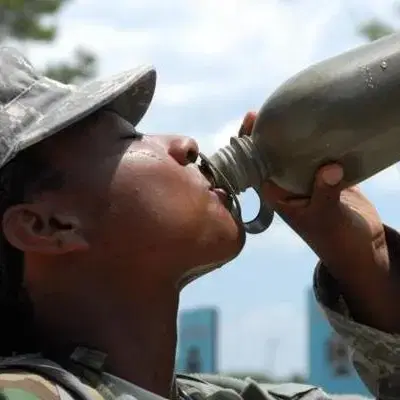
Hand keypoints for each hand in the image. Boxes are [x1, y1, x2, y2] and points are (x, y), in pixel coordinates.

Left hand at [239, 112, 395, 330]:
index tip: (249, 122)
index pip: (254, 166)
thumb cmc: (336, 238)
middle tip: (265, 109)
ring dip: (289, 133)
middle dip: (265, 133)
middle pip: (270, 154)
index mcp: (276, 194)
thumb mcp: (326, 217)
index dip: (248, 145)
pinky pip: (317, 153)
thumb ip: (325, 193)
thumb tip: (329, 168)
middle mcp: (286, 183)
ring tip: (287, 108)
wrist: (361, 245)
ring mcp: (305, 177)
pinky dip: (316, 139)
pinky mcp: (325, 174)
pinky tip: (316, 120)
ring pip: (292, 151)